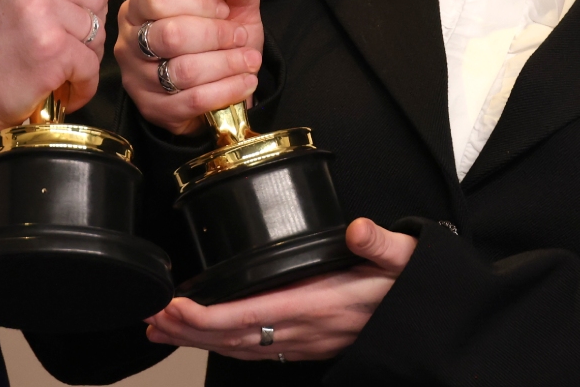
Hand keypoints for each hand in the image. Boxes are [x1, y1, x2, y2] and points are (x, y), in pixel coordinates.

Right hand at [0, 0, 110, 151]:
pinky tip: (54, 81)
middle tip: (54, 36)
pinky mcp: (51, 48)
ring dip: (82, 53)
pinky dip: (79, 81)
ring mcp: (39, 7)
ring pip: (98, 29)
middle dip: (86, 22)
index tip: (70, 0)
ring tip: (49, 58)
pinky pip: (91, 64)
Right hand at [114, 0, 263, 134]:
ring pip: (183, 71)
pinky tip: (245, 82)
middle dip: (216, 37)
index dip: (200, 5)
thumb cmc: (217, 41)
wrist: (218, 84)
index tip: (226, 11)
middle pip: (171, 36)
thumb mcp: (231, 8)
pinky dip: (226, 90)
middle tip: (241, 38)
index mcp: (138, 8)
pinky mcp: (152, 108)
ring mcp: (136, 78)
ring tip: (249, 61)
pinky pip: (192, 100)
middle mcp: (128, 42)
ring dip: (226, 65)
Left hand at [145, 218, 415, 359]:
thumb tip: (360, 231)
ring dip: (199, 339)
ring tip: (162, 327)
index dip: (208, 317)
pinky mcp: (307, 343)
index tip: (174, 307)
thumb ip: (380, 246)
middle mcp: (307, 330)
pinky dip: (224, 341)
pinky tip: (205, 333)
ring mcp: (305, 341)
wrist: (430, 322)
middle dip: (188, 331)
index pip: (251, 317)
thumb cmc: (412, 289)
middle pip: (233, 339)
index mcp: (321, 306)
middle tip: (149, 317)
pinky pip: (256, 348)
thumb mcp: (405, 260)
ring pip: (241, 347)